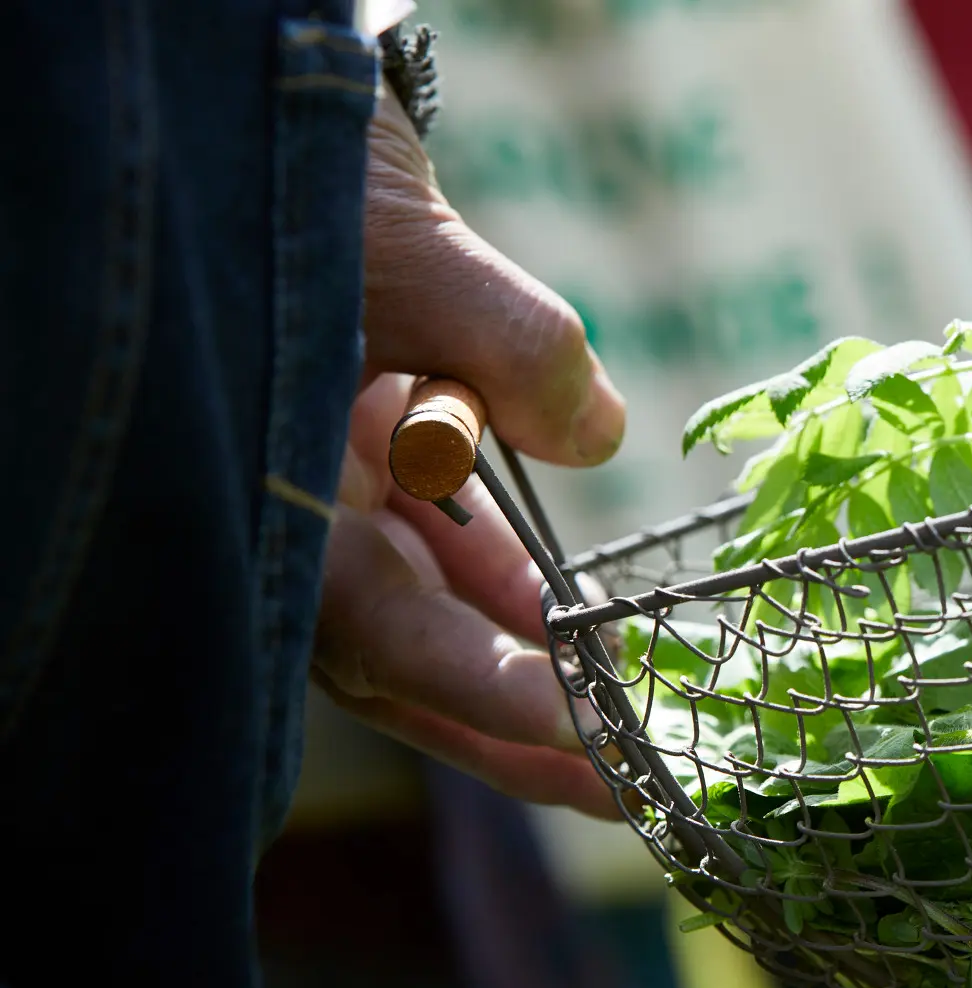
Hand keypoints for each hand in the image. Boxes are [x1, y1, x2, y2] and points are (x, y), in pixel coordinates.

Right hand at [310, 84, 627, 819]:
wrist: (276, 146)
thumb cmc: (322, 194)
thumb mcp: (417, 255)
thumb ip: (516, 347)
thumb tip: (598, 435)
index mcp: (275, 486)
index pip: (381, 623)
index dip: (482, 681)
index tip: (578, 719)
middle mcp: (291, 523)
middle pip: (404, 665)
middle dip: (515, 733)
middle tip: (628, 790)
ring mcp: (323, 510)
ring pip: (425, 627)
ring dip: (523, 676)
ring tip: (630, 738)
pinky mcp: (362, 488)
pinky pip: (436, 568)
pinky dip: (505, 601)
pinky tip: (579, 630)